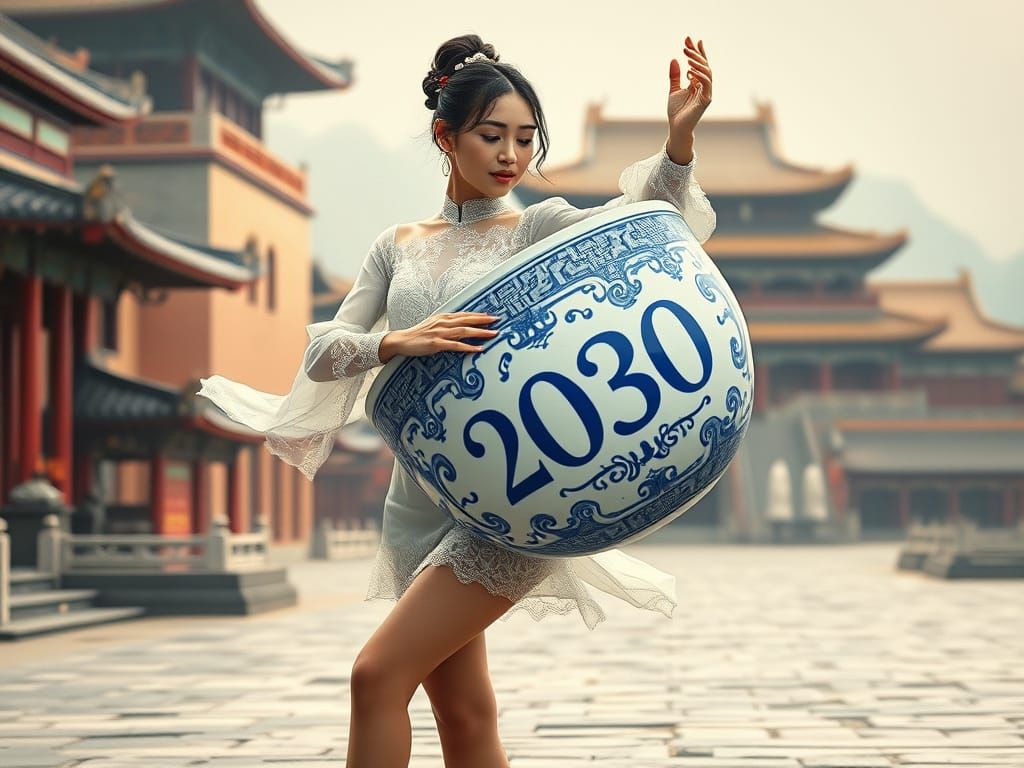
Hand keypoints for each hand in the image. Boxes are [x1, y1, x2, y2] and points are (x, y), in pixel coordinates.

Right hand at [380, 311, 498, 361]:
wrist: (402, 340)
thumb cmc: (418, 335)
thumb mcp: (434, 326)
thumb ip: (447, 325)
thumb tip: (460, 327)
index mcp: (443, 317)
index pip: (464, 314)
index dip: (478, 315)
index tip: (491, 316)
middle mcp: (443, 322)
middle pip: (467, 320)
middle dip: (484, 320)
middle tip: (498, 321)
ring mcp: (440, 333)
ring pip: (464, 330)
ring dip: (480, 332)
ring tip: (493, 334)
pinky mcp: (436, 344)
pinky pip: (456, 345)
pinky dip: (468, 346)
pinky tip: (478, 349)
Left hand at [667, 36, 711, 139]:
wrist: (676, 127)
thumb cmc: (676, 111)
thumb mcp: (673, 89)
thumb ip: (675, 76)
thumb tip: (674, 59)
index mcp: (698, 83)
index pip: (700, 64)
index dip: (697, 52)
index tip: (690, 39)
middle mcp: (704, 86)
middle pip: (704, 65)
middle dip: (696, 53)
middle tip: (686, 44)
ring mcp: (707, 92)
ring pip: (707, 73)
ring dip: (698, 63)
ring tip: (687, 56)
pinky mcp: (706, 100)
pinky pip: (706, 84)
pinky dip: (700, 75)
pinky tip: (691, 70)